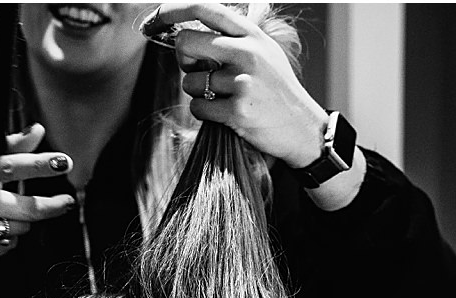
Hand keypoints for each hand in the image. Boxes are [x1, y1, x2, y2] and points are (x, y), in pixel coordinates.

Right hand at [0, 124, 75, 296]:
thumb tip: (36, 131)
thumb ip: (5, 148)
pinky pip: (4, 247)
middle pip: (23, 206)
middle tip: (65, 202)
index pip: (10, 165)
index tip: (63, 162)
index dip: (39, 165)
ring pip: (17, 228)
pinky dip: (4, 241)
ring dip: (20, 224)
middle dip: (50, 206)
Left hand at [158, 2, 328, 169]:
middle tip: (197, 71)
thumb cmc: (277, 91)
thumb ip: (231, 38)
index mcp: (251, 34)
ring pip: (190, 82)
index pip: (203, 8)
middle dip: (183, 60)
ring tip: (224, 98)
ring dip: (199, 93)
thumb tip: (186, 33)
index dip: (170, 11)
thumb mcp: (264, 52)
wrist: (303, 128)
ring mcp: (243, 82)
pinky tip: (226, 115)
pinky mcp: (238, 110)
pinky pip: (198, 108)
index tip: (153, 22)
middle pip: (186, 43)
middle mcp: (247, 52)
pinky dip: (205, 113)